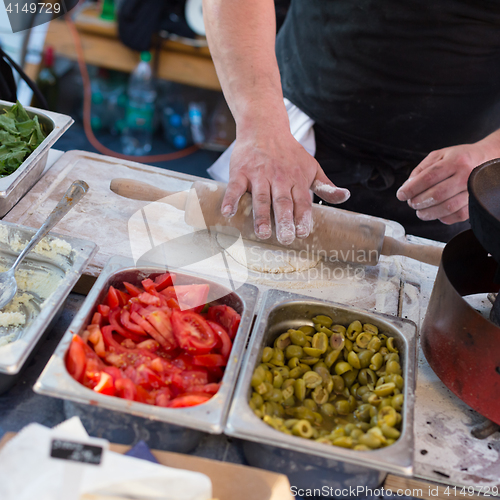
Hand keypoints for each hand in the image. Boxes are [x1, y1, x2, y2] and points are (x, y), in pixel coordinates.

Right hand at [221, 127, 349, 244]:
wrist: (264, 127)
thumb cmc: (289, 152)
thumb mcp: (311, 167)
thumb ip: (326, 185)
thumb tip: (345, 197)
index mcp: (297, 180)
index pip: (301, 202)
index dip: (302, 217)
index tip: (302, 233)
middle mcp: (279, 178)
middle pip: (282, 202)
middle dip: (284, 221)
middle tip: (285, 238)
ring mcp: (259, 175)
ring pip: (261, 197)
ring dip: (261, 216)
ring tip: (262, 233)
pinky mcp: (241, 172)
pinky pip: (235, 187)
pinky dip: (231, 200)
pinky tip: (228, 213)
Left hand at [396, 136, 499, 223]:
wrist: (487, 159)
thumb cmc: (459, 158)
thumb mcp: (439, 155)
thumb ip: (421, 170)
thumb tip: (407, 187)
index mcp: (455, 161)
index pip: (428, 177)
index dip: (411, 188)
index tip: (401, 194)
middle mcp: (466, 175)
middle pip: (436, 194)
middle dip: (418, 202)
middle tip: (411, 203)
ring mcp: (473, 190)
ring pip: (447, 207)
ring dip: (428, 213)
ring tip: (420, 211)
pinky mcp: (476, 203)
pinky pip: (458, 215)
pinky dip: (443, 218)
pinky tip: (437, 213)